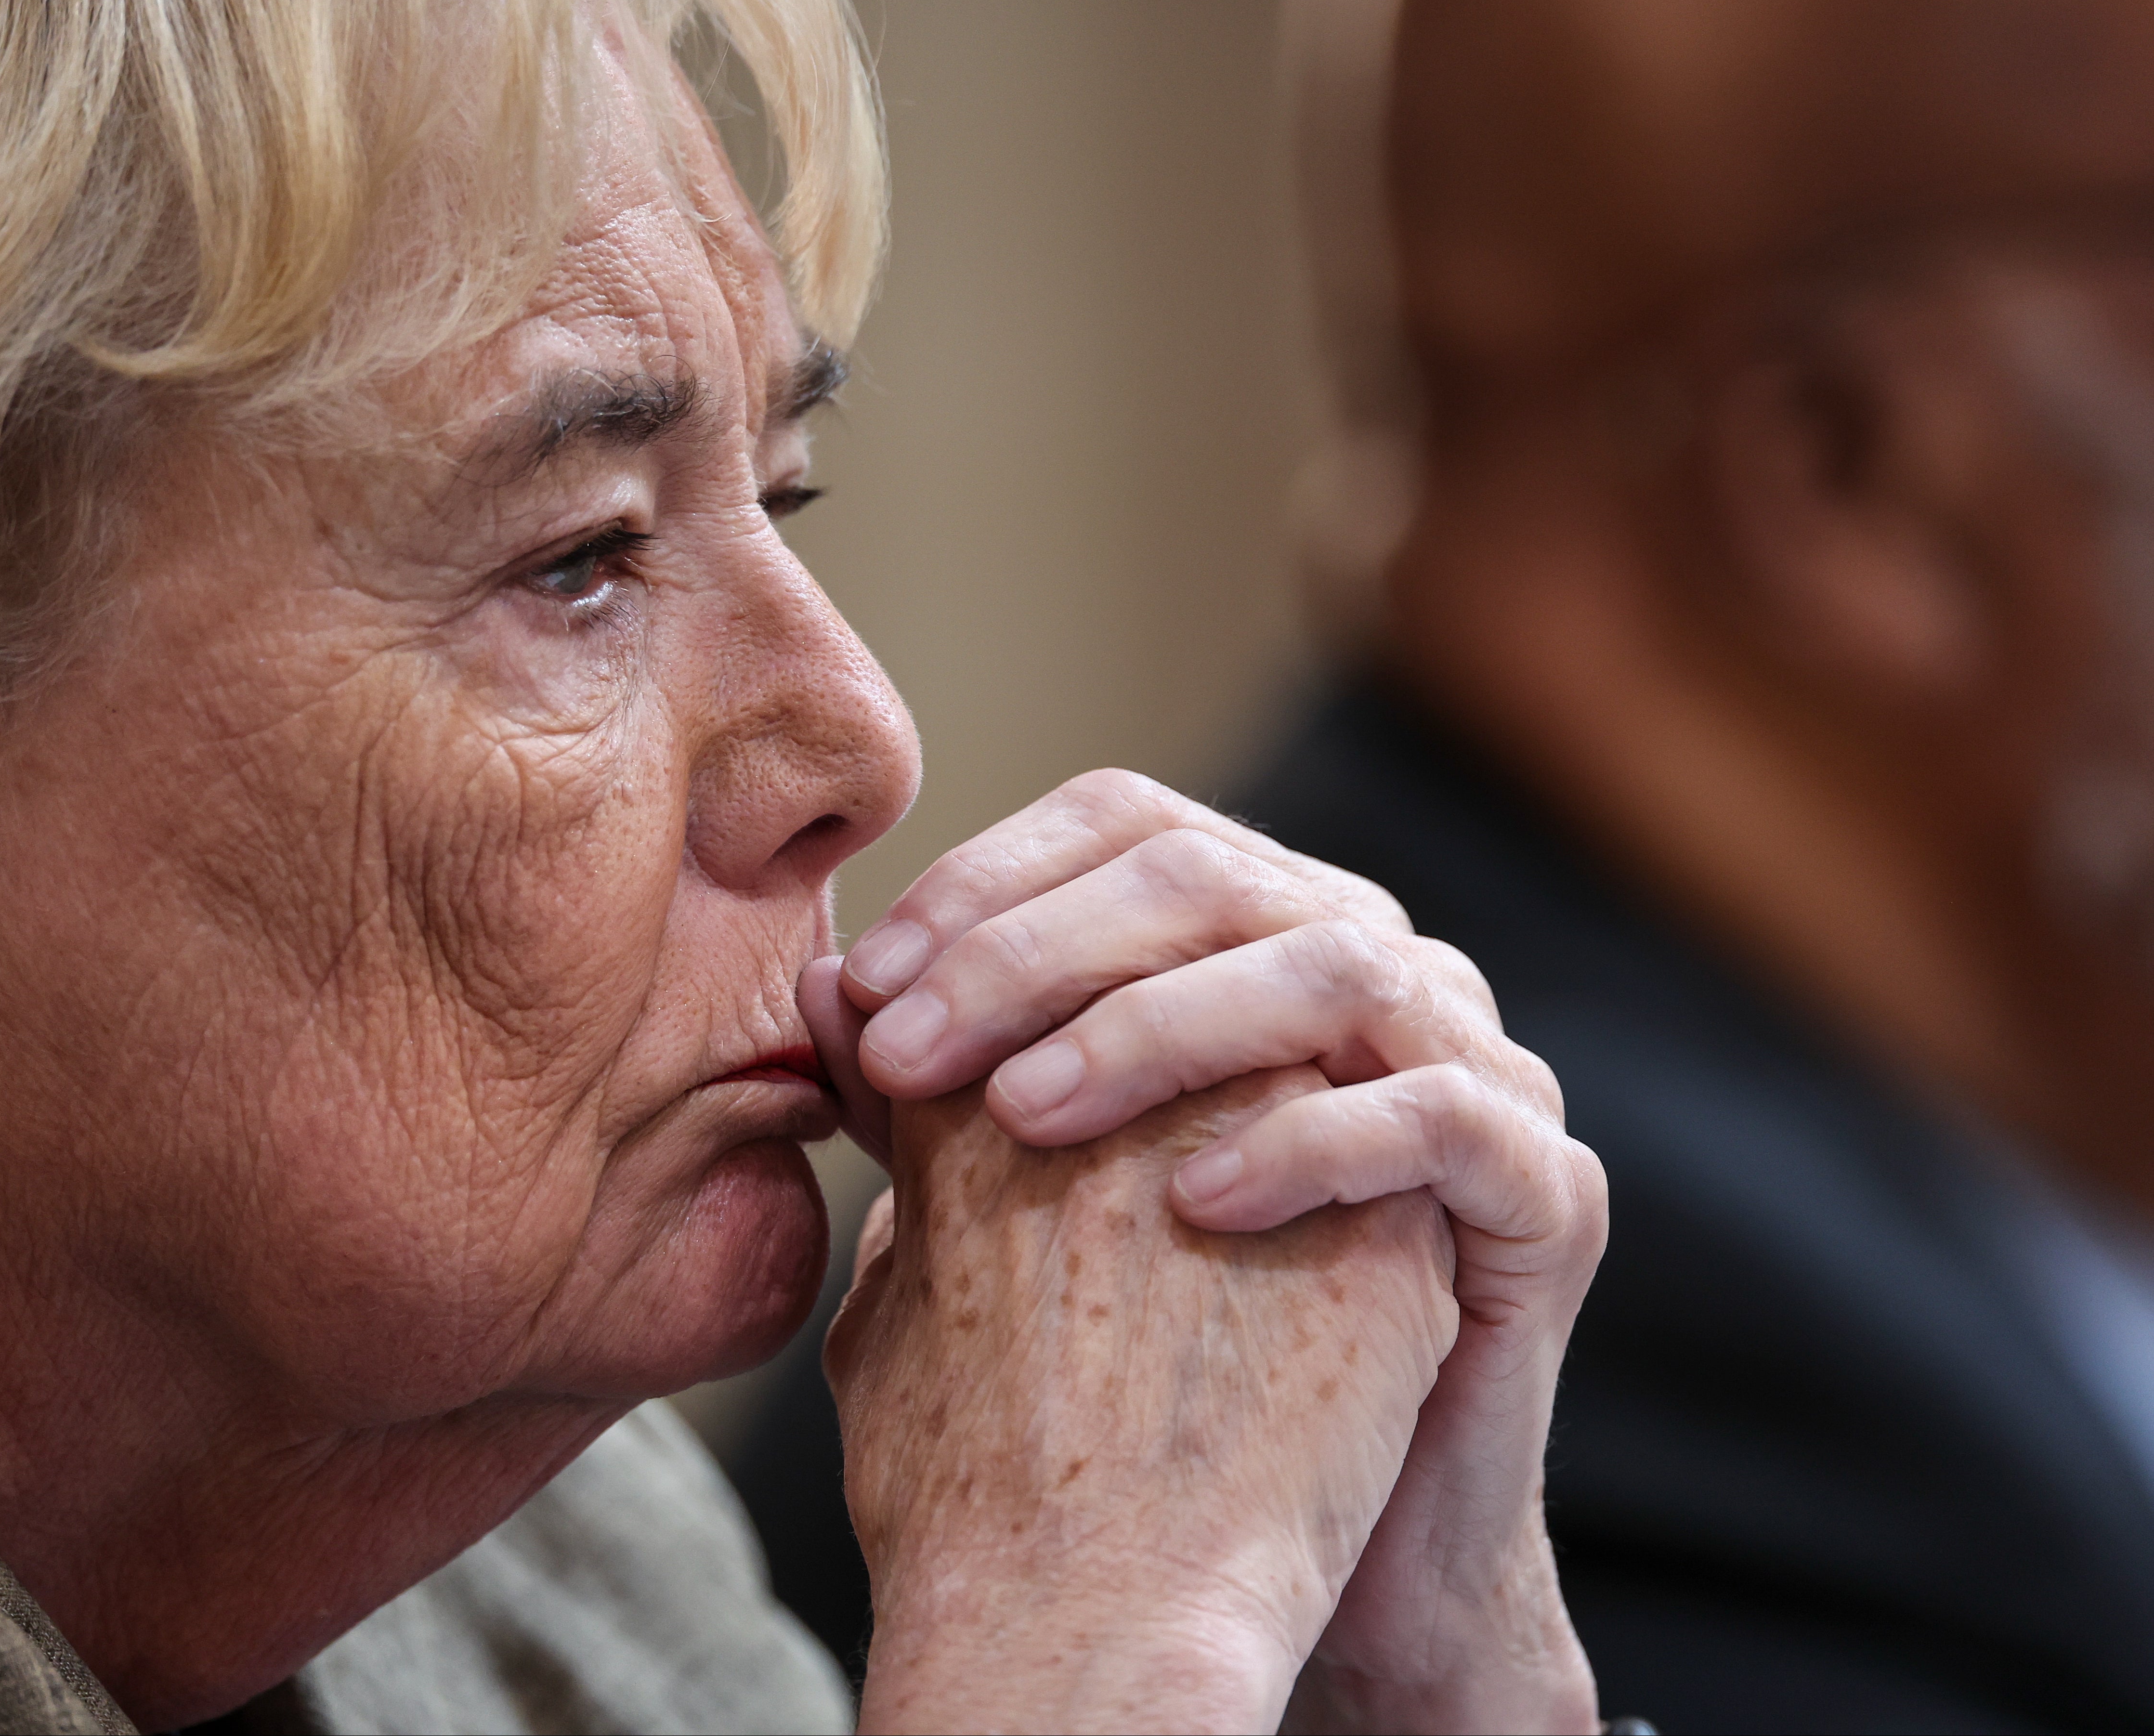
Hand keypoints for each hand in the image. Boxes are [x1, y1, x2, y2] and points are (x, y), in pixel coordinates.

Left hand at [801, 770, 1602, 1733]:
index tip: (865, 985)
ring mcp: (1476, 1068)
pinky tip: (1195, 1202)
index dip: (990, 879)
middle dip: (1036, 949)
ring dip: (1159, 1024)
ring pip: (1334, 964)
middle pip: (1213, 874)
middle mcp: (1375, 968)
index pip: (1128, 825)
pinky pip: (1445, 1119)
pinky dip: (1314, 1142)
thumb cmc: (1154, 1359)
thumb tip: (824, 992)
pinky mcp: (1545, 1192)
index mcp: (1258, 940)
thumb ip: (947, 1096)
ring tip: (1024, 1115)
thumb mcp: (1030, 1202)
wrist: (1318, 1543)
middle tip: (903, 1051)